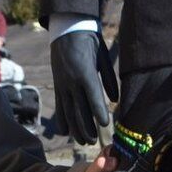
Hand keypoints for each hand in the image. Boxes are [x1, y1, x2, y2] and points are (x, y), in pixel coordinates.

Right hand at [49, 30, 114, 144]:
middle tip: (94, 141)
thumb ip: (109, 79)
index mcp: (85, 72)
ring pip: (68, 111)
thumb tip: (114, 99)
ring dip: (75, 128)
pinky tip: (66, 132)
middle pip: (79, 109)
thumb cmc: (90, 42)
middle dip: (87, 127)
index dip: (98, 111)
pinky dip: (62, 120)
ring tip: (83, 141)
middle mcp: (72, 81)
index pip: (93, 96)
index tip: (106, 124)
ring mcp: (62, 84)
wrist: (67, 30)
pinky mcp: (57, 85)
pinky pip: (59, 106)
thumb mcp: (103, 57)